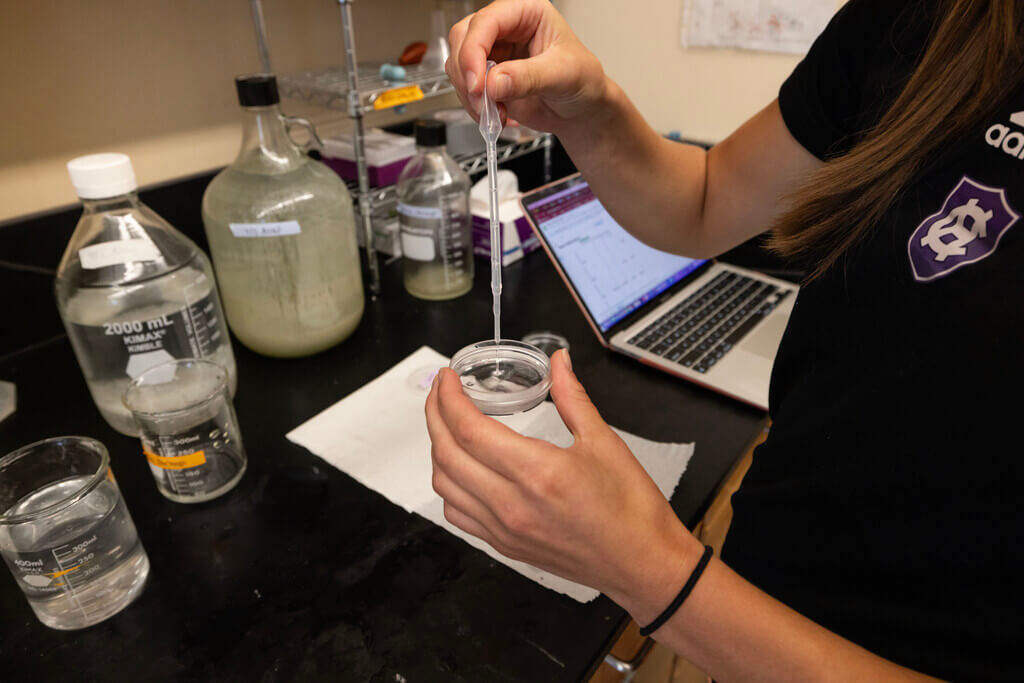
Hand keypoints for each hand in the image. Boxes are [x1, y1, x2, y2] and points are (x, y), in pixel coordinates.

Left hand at [425, 349, 703, 620]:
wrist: (642, 562)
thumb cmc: (630, 507)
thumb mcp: (604, 441)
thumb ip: (572, 396)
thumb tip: (559, 362)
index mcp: (537, 472)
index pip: (469, 430)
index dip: (449, 399)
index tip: (448, 378)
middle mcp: (512, 505)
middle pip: (447, 455)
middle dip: (434, 416)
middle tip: (440, 391)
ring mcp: (504, 529)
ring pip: (444, 486)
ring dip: (438, 450)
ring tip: (447, 424)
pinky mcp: (505, 546)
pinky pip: (458, 514)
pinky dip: (449, 485)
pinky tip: (461, 467)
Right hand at [445, 0, 608, 136]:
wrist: (581, 110)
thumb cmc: (583, 81)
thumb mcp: (564, 75)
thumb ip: (530, 77)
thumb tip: (495, 82)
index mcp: (527, 13)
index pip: (487, 21)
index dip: (474, 49)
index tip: (477, 82)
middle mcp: (506, 29)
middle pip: (463, 38)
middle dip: (467, 72)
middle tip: (481, 99)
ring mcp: (494, 53)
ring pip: (458, 64)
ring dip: (470, 93)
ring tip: (495, 112)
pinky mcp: (488, 78)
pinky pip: (465, 88)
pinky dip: (474, 106)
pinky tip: (496, 115)